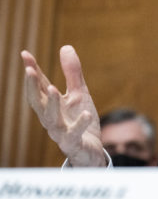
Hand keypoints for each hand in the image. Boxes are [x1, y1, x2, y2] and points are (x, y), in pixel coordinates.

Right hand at [21, 45, 105, 166]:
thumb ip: (72, 74)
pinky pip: (74, 134)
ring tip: (52, 88)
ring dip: (50, 104)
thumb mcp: (79, 94)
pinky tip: (87, 114)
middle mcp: (51, 118)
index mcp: (51, 105)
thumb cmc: (81, 122)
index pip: (39, 86)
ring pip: (51, 119)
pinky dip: (80, 124)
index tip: (25, 54)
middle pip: (37, 102)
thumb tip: (65, 47)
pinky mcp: (73, 143)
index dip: (32, 71)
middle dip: (32, 86)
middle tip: (29, 70)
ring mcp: (60, 132)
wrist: (91, 152)